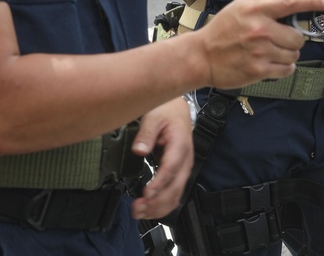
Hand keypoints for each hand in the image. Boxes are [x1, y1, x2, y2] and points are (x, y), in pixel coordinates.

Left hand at [129, 97, 192, 219]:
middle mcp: (185, 160)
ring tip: (140, 212)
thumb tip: (138, 150)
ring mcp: (184, 169)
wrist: (177, 111)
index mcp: (180, 145)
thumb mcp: (153, 117)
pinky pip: (174, 195)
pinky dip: (162, 206)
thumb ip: (146, 134)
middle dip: (157, 202)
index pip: (171, 168)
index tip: (147, 193)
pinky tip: (150, 211)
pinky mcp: (179, 174)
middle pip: (175, 187)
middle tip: (138, 207)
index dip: (159, 183)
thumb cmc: (167, 113)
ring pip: (176, 195)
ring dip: (158, 208)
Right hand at [193, 0, 320, 87]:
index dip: (312, 0)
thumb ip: (263, 6)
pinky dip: (283, 67)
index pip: (290, 2)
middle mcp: (260, 30)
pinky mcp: (260, 70)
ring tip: (270, 51)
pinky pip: (287, 69)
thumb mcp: (239, 8)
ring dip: (287, 54)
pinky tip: (271, 62)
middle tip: (279, 39)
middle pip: (297, 36)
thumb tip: (288, 6)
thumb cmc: (220, 32)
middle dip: (293, 39)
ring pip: (294, 54)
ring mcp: (261, 51)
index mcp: (255, 10)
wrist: (202, 56)